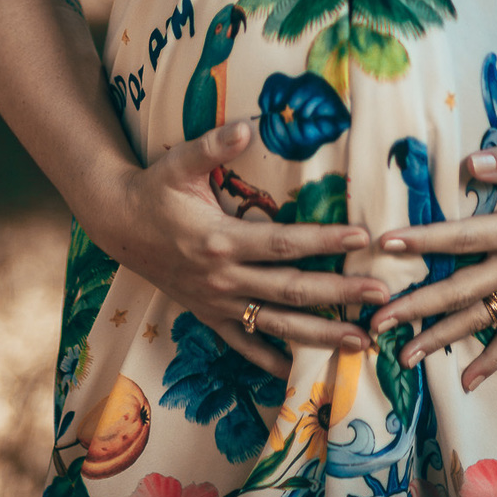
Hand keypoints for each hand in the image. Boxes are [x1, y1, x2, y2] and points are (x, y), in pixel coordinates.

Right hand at [81, 121, 390, 378]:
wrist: (118, 225)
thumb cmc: (156, 189)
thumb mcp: (180, 162)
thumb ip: (215, 144)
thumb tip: (250, 124)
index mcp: (221, 240)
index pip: (284, 244)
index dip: (323, 240)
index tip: (361, 237)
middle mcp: (223, 278)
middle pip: (290, 290)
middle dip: (338, 294)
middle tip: (379, 295)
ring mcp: (216, 303)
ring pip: (276, 324)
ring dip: (320, 334)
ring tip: (360, 341)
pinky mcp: (208, 316)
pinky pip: (243, 344)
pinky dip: (270, 360)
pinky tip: (299, 372)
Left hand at [368, 141, 496, 390]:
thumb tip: (469, 163)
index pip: (462, 237)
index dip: (423, 240)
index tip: (386, 244)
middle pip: (461, 291)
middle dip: (417, 308)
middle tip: (377, 323)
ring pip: (481, 320)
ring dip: (441, 339)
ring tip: (405, 357)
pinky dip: (492, 360)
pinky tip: (468, 381)